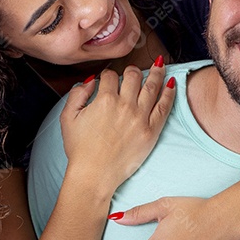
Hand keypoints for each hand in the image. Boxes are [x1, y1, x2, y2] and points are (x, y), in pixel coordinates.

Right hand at [60, 61, 173, 186]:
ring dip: (156, 73)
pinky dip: (169, 93)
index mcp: (104, 100)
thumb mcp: (67, 118)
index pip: (110, 76)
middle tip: (131, 72)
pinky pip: (164, 107)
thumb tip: (90, 82)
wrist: (94, 175)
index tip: (108, 79)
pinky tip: (172, 83)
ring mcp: (140, 118)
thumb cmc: (80, 149)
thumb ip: (77, 95)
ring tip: (160, 64)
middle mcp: (124, 105)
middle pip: (133, 76)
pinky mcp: (151, 131)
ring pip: (152, 86)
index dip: (107, 75)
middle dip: (131, 70)